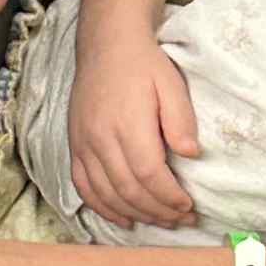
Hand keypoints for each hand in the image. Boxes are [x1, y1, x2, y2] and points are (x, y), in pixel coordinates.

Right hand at [69, 32, 200, 230]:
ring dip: (135, 214)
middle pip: (129, 190)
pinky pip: (84, 187)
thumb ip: (181, 120)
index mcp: (128, 123)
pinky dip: (103, 208)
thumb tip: (191, 154)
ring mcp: (83, 143)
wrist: (106, 45)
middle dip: (158, 211)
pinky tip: (123, 218)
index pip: (149, 174)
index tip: (188, 206)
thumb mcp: (171, 84)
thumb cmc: (144, 64)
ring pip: (107, 193)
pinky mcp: (74, 145)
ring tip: (160, 221)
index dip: (169, 197)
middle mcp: (101, 138)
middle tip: (181, 220)